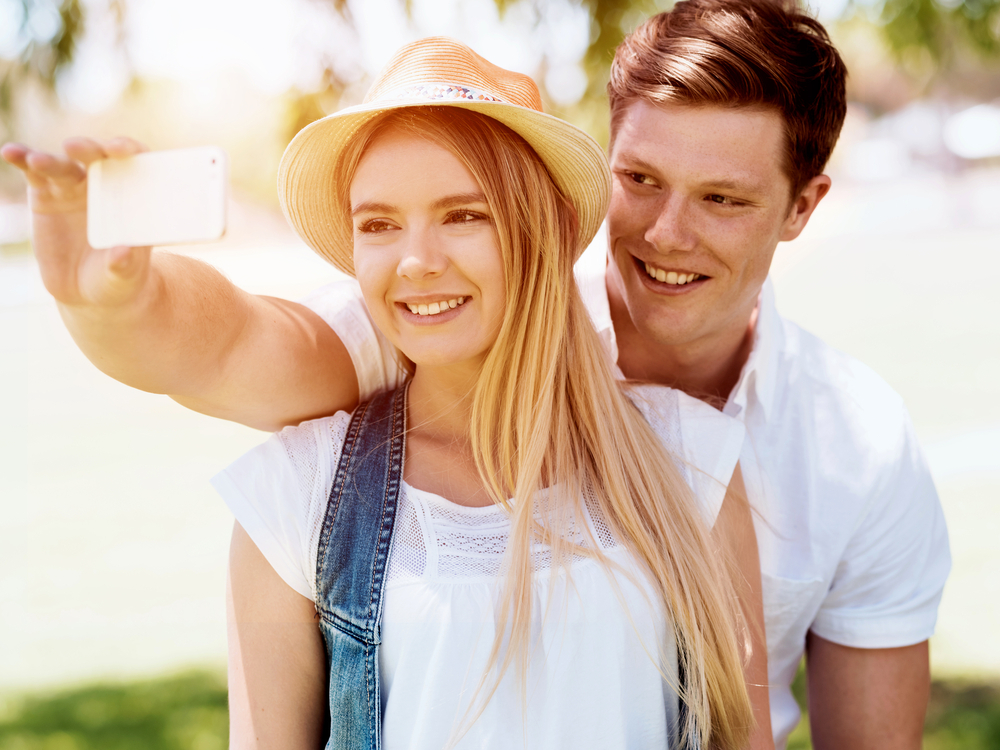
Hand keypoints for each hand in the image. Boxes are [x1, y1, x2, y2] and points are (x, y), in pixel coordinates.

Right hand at [1, 137, 152, 307]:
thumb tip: (124, 251)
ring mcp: (72, 187)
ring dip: (49, 160)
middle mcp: (103, 185)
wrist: (86, 290)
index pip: (135, 163)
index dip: (128, 150)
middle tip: (76, 148)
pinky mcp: (45, 194)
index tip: (120, 150)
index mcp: (131, 197)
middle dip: (87, 149)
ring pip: (61, 165)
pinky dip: (22, 159)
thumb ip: (125, 264)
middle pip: (96, 157)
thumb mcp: (124, 276)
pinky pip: (33, 173)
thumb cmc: (116, 278)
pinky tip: (11, 153)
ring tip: (36, 161)